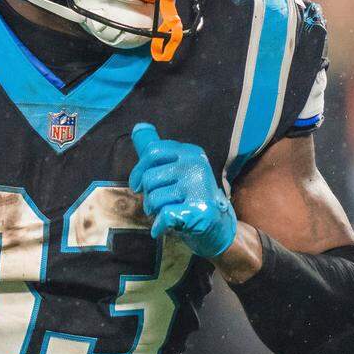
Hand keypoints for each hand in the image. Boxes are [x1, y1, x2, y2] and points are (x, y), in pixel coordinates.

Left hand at [129, 123, 237, 257]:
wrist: (216, 226)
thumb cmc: (189, 196)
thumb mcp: (176, 169)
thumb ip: (156, 151)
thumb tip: (139, 127)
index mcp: (190, 152)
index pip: (152, 152)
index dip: (138, 170)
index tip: (136, 185)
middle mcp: (196, 165)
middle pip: (149, 177)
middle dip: (148, 195)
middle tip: (159, 203)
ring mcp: (199, 187)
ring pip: (153, 198)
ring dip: (154, 211)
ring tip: (168, 211)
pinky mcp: (199, 209)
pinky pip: (163, 215)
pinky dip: (159, 226)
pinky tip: (164, 227)